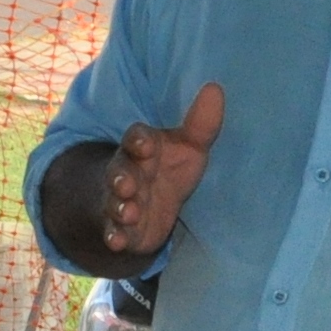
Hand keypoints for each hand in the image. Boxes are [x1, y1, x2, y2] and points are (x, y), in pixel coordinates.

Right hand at [100, 83, 224, 258]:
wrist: (145, 203)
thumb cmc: (169, 167)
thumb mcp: (189, 147)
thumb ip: (201, 124)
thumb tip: (216, 88)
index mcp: (142, 148)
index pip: (135, 138)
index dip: (138, 141)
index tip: (146, 146)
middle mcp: (126, 173)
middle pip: (120, 171)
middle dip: (121, 177)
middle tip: (127, 184)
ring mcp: (121, 201)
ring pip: (115, 202)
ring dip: (119, 207)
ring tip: (128, 212)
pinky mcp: (122, 228)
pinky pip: (114, 232)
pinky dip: (114, 237)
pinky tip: (117, 242)